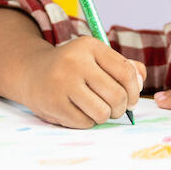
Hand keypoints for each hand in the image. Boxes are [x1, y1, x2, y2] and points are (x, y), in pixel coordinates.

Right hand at [17, 37, 145, 128]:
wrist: (30, 72)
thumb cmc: (72, 67)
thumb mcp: (95, 57)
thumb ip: (123, 66)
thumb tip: (140, 81)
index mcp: (90, 46)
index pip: (126, 73)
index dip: (134, 91)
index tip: (131, 99)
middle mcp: (75, 61)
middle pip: (117, 96)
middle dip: (121, 108)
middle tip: (114, 108)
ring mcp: (63, 83)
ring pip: (103, 112)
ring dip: (104, 116)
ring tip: (96, 109)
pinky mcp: (54, 104)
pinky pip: (85, 123)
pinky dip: (87, 121)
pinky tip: (78, 110)